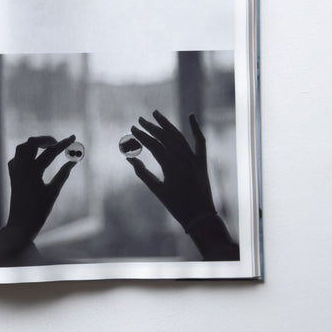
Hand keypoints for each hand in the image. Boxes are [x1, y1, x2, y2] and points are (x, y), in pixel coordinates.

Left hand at [6, 134, 77, 240]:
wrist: (21, 224)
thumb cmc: (39, 211)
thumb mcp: (53, 192)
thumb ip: (63, 174)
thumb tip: (73, 162)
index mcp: (32, 172)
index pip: (50, 152)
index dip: (63, 144)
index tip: (73, 137)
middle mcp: (21, 168)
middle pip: (31, 143)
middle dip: (45, 139)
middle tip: (58, 142)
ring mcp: (15, 171)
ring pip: (22, 148)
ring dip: (35, 144)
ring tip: (48, 147)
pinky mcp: (13, 175)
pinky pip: (18, 157)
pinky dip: (27, 153)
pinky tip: (34, 157)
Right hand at [127, 111, 214, 230]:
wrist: (200, 216)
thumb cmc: (176, 205)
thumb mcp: (157, 190)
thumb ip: (142, 172)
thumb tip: (129, 157)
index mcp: (171, 167)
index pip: (154, 146)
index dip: (141, 136)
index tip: (132, 128)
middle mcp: (184, 160)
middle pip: (165, 138)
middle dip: (151, 127)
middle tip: (140, 120)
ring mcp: (194, 159)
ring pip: (179, 137)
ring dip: (167, 125)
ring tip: (156, 114)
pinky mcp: (202, 161)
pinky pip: (200, 142)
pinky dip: (196, 129)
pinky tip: (191, 116)